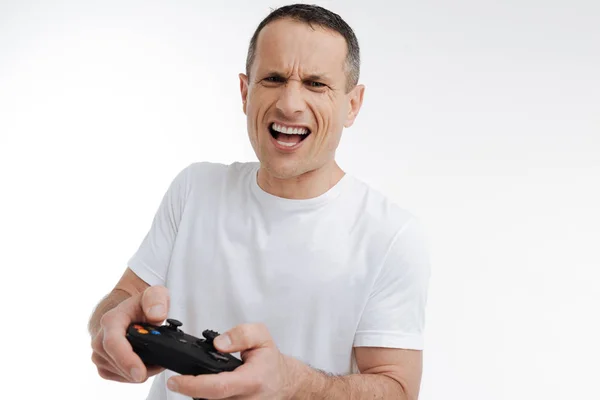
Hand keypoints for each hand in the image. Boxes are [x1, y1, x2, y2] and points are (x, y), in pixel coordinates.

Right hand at [91, 285, 169, 382]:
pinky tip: (146, 365)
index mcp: (111, 320)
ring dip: (140, 372)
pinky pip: (119, 377)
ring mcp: (99, 353)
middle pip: (118, 363)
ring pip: (120, 373)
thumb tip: (156, 316)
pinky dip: (134, 375)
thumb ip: (157, 300)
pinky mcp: (103, 365)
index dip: (127, 360)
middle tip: (162, 363)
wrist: (129, 312)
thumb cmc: (141, 304)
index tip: (140, 373)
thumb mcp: (155, 294)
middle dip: (142, 368)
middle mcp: (100, 338)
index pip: (113, 343)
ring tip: (156, 361)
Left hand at [167, 323, 298, 398]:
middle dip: (190, 389)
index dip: (193, 385)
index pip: (219, 387)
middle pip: (208, 399)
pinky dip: (205, 397)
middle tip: (179, 380)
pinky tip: (204, 389)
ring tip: (195, 382)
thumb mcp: (262, 337)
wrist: (282, 382)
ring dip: (198, 394)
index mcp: (252, 380)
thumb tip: (218, 343)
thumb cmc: (270, 361)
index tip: (175, 381)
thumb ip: (241, 334)